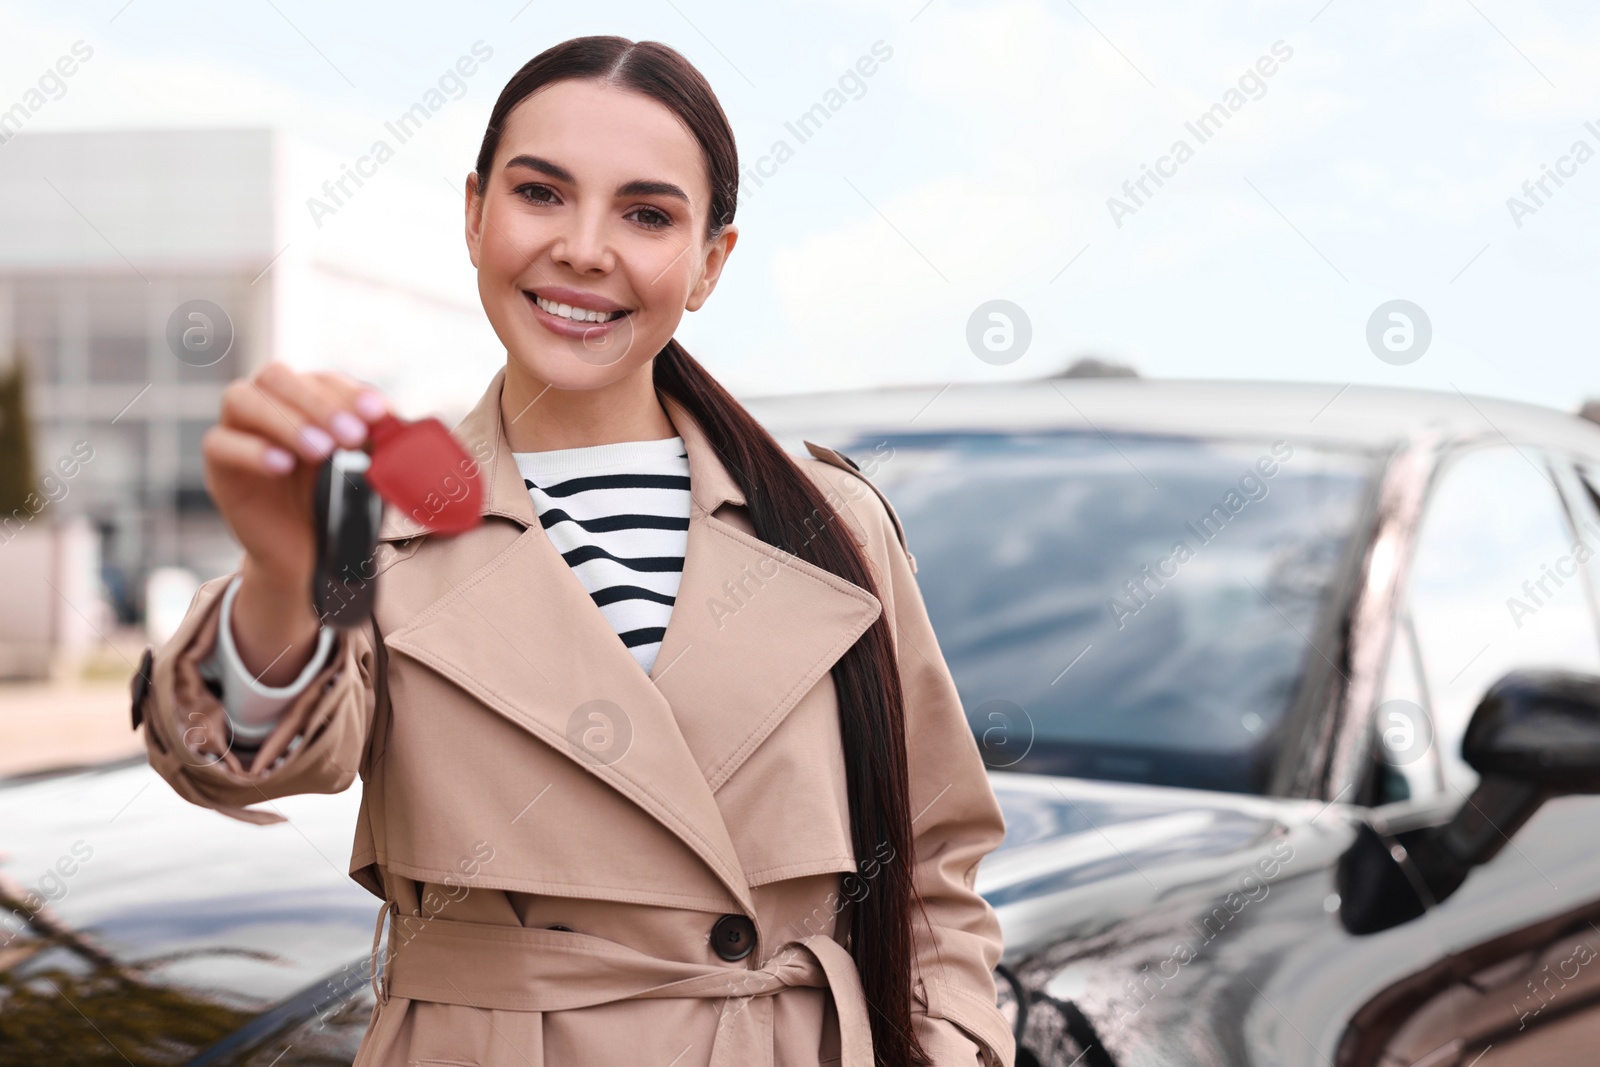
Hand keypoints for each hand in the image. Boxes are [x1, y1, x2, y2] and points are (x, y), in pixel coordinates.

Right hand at [201, 362, 389, 679]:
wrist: (308, 556)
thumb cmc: (339, 505)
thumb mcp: (368, 474)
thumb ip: (385, 450)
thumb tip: (416, 434)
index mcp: (307, 400)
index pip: (324, 379)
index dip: (350, 392)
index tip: (379, 414)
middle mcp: (268, 405)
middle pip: (279, 377)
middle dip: (318, 402)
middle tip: (351, 434)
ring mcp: (238, 430)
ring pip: (243, 399)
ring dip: (286, 420)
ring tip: (320, 450)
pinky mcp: (218, 465)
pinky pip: (221, 444)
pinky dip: (253, 451)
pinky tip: (283, 465)